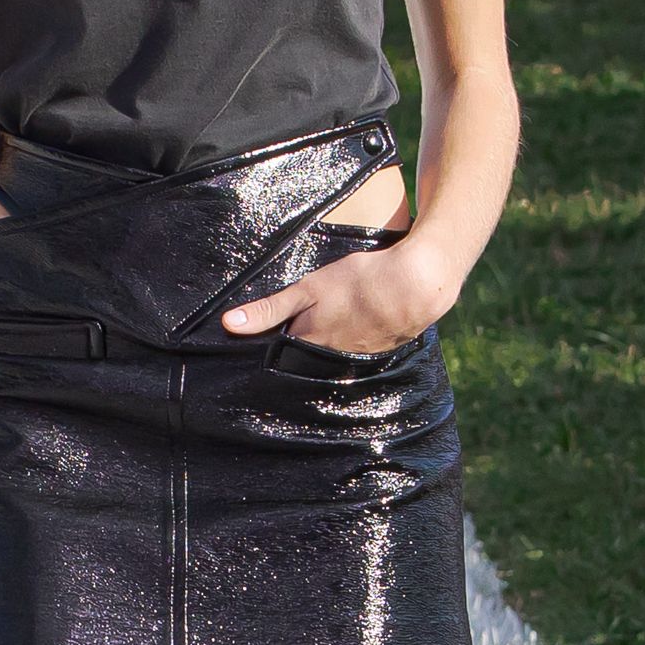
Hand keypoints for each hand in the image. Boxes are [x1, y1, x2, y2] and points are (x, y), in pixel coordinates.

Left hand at [219, 236, 458, 356]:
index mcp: (310, 344)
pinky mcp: (381, 350)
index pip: (281, 355)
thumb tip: (229, 326)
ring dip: (327, 353)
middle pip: (306, 362)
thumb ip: (269, 309)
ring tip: (326, 337)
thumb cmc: (357, 283)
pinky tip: (356, 332)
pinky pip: (358, 355)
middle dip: (297, 357)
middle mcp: (331, 359)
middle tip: (288, 347)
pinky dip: (354, 346)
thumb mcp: (307, 289)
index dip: (272, 349)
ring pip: (332, 359)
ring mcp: (359, 358)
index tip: (257, 350)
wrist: (415, 286)